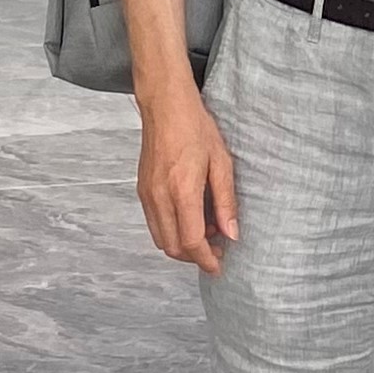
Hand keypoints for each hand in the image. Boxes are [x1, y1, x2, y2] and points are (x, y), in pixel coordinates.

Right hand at [136, 90, 240, 272]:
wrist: (165, 106)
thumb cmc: (196, 128)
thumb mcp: (222, 163)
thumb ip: (226, 201)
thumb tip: (232, 234)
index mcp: (182, 190)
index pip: (191, 241)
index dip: (206, 260)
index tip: (219, 266)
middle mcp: (160, 197)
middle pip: (173, 247)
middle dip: (195, 256)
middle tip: (218, 248)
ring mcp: (147, 195)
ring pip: (161, 239)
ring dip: (183, 245)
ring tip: (208, 229)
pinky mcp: (142, 191)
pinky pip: (154, 224)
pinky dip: (172, 231)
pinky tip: (191, 216)